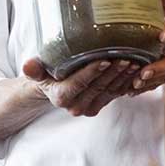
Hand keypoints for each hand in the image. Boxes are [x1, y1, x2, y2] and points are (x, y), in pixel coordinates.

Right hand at [20, 57, 140, 116]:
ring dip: (123, 77)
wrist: (53, 89)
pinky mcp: (100, 106)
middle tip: (126, 57)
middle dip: (113, 72)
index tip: (105, 60)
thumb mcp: (38, 72)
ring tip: (135, 62)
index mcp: (61, 97)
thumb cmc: (47, 75)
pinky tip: (137, 71)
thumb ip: (34, 69)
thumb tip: (27, 65)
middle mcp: (75, 106)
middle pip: (98, 86)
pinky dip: (127, 83)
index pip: (79, 83)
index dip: (93, 72)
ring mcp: (89, 108)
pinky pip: (116, 94)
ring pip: (109, 90)